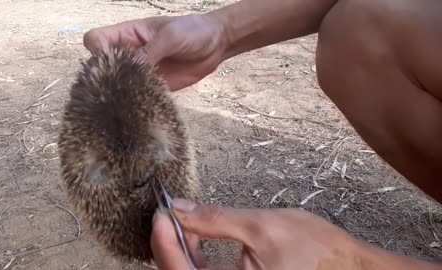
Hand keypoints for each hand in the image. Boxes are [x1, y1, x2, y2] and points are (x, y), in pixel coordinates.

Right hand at [83, 14, 227, 90]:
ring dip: (121, 94)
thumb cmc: (192, 31)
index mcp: (128, 35)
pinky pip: (139, 96)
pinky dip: (138, 103)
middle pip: (102, 67)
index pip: (96, 40)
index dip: (97, 52)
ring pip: (119, 85)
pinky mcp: (153, 87)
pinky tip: (143, 107)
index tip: (111, 62)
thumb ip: (151, 51)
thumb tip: (132, 69)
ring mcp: (140, 72)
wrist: (216, 44)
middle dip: (105, 79)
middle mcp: (129, 54)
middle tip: (118, 89)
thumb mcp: (170, 36)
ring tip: (129, 101)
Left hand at [151, 199, 359, 269]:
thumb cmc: (315, 250)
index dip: (165, 241)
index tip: (161, 214)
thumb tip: (181, 208)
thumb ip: (216, 219)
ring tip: (182, 222)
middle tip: (168, 215)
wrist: (348, 266)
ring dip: (181, 250)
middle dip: (169, 245)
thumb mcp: (261, 227)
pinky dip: (196, 257)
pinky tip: (196, 237)